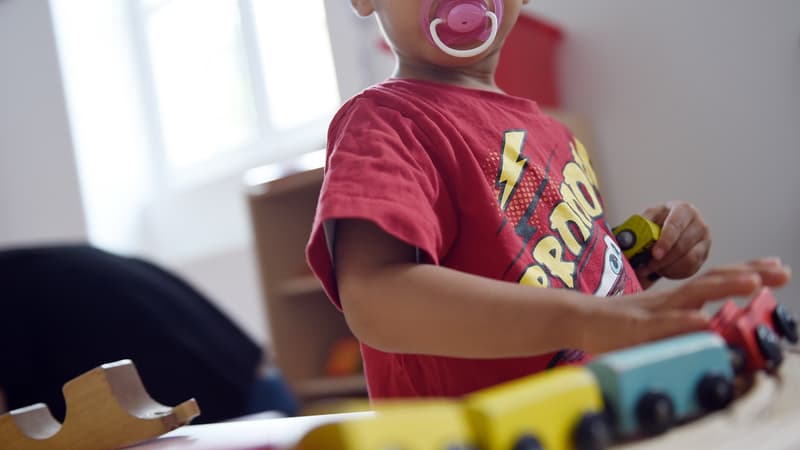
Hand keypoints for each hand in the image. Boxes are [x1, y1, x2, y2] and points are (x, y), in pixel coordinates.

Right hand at [578, 258, 790, 353]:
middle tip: (782, 270)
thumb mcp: (659, 320)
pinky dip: (684, 321)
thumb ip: (684, 319)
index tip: (777, 266)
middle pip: (713, 280)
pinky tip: (703, 320)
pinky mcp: (635, 327)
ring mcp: (653, 311)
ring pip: (692, 295)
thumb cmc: (618, 324)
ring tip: (754, 283)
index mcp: (677, 298)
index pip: (717, 280)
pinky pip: (662, 324)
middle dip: (750, 274)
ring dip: (724, 287)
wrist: (577, 319)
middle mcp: (670, 300)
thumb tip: (715, 324)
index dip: (747, 272)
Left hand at [638, 201, 710, 286]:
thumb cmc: (658, 223)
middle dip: (662, 260)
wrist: (670, 227)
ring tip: (652, 268)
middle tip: (645, 268)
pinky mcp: (705, 254)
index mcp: (683, 209)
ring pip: (688, 260)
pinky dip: (675, 273)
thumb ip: (639, 226)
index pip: (675, 225)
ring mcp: (705, 240)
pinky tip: (664, 270)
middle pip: (681, 246)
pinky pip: (691, 269)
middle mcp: (698, 223)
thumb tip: (627, 239)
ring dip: (667, 268)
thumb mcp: (648, 218)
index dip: (665, 241)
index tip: (655, 254)